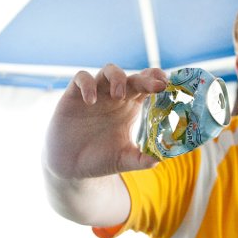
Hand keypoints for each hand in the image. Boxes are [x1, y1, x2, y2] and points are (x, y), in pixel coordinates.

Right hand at [44, 64, 167, 178]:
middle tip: (155, 87)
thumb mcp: (123, 160)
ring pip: (108, 70)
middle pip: (132, 77)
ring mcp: (96, 93)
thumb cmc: (100, 159)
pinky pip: (81, 78)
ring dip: (117, 77)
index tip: (166, 84)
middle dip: (145, 79)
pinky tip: (90, 101)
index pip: (147, 85)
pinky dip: (87, 85)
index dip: (156, 80)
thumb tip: (159, 160)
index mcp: (130, 106)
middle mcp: (114, 96)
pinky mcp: (74, 96)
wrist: (70, 167)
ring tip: (118, 95)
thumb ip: (140, 160)